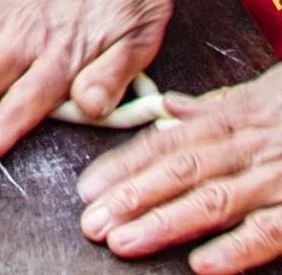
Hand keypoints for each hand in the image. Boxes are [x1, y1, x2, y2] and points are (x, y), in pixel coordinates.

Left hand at [78, 64, 281, 271]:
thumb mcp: (254, 94)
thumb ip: (210, 108)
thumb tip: (168, 111)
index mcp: (228, 119)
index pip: (165, 141)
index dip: (125, 165)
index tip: (88, 188)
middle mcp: (245, 147)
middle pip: (179, 171)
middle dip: (131, 197)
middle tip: (91, 221)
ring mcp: (274, 178)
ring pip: (212, 201)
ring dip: (165, 223)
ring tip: (124, 241)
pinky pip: (268, 232)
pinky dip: (236, 250)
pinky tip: (203, 266)